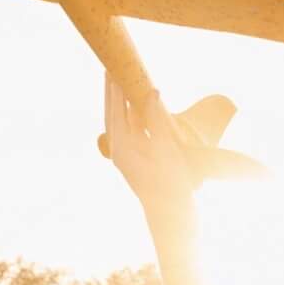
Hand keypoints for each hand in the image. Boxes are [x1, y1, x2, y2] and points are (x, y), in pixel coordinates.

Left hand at [105, 74, 198, 221]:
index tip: (114, 67)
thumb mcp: (167, 150)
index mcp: (122, 148)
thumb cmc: (172, 186)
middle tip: (110, 67)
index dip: (115, 88)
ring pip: (120, 122)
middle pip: (112, 113)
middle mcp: (120, 151)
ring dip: (120, 102)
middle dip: (112, 91)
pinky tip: (135, 106)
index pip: (115, 110)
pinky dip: (132, 115)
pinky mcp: (137, 159)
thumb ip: (157, 119)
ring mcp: (128, 155)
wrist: (173, 217)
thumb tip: (151, 91)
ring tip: (120, 81)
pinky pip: (131, 131)